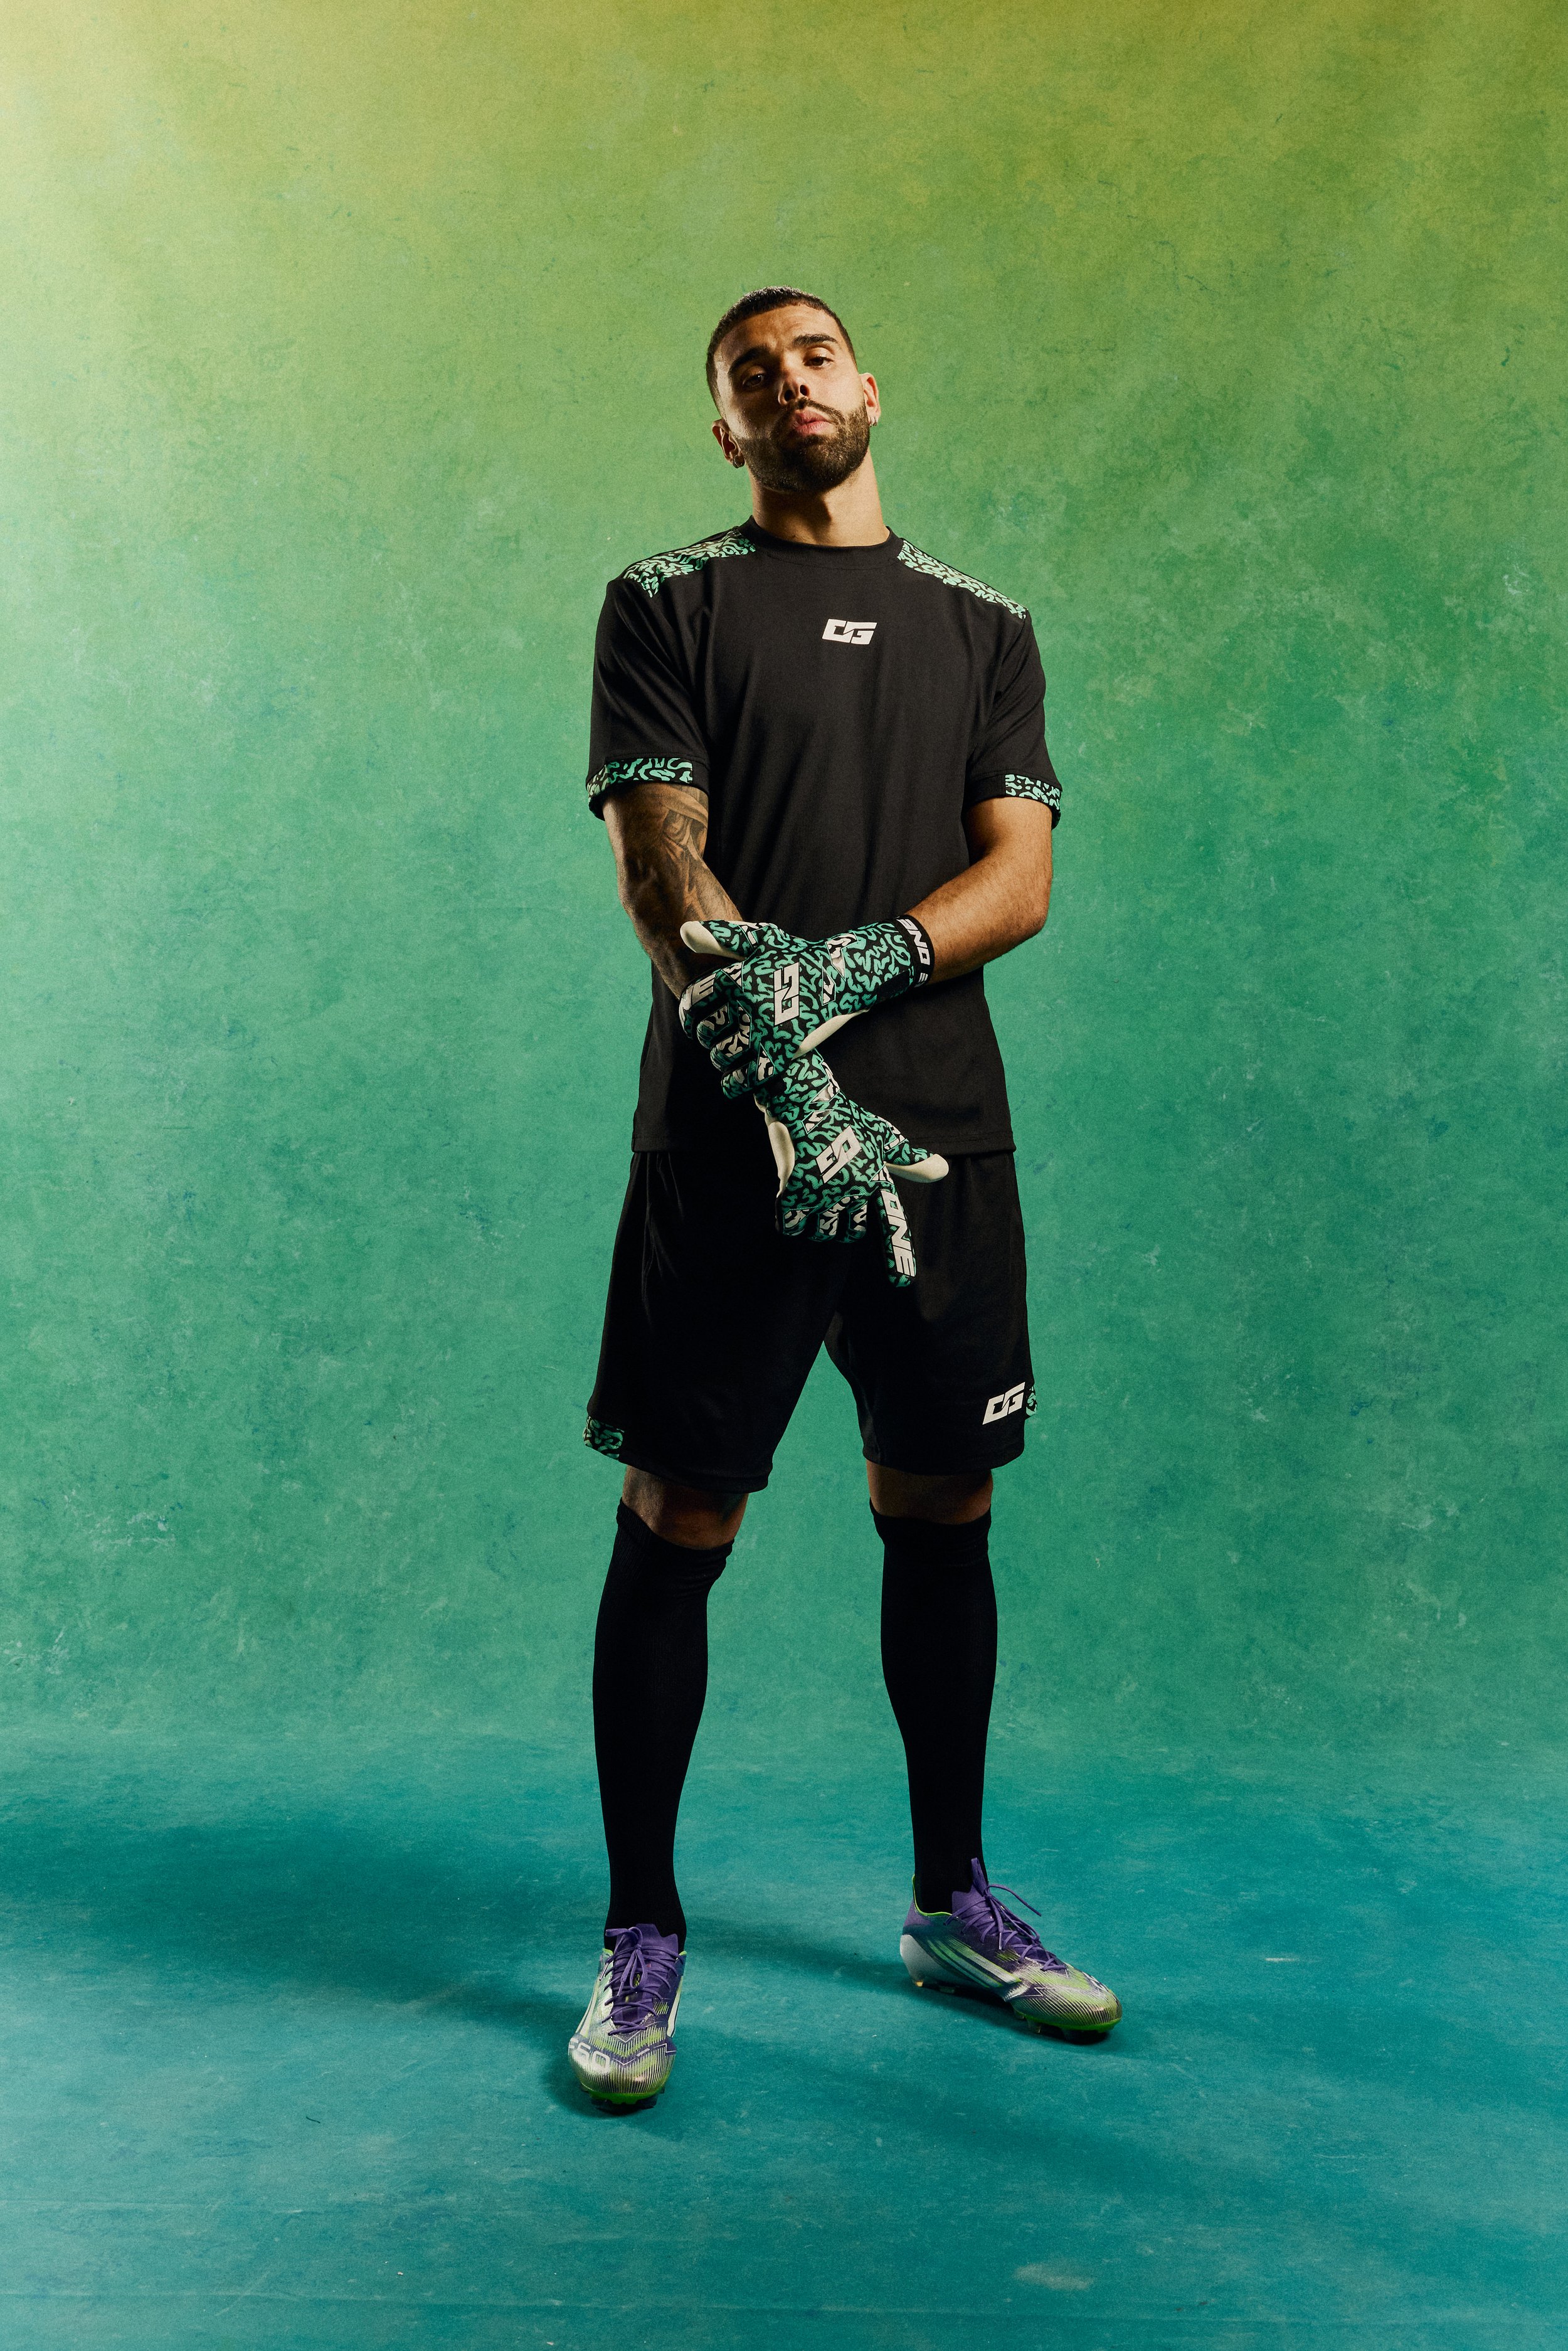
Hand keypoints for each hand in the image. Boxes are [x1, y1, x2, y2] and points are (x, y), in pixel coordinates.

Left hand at [679, 915, 932, 1099]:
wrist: (841, 978)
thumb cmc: (798, 957)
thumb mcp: (763, 940)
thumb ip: (723, 936)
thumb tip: (683, 931)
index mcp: (739, 977)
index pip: (695, 1000)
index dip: (687, 1014)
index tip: (691, 1021)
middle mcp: (749, 1003)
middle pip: (707, 1030)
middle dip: (704, 1036)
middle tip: (710, 1038)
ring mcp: (766, 1030)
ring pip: (723, 1055)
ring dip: (719, 1059)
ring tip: (724, 1056)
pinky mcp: (782, 1053)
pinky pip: (746, 1077)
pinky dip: (734, 1083)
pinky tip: (734, 1081)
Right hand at [754, 1051, 946, 1286]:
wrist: (801, 1097)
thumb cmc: (843, 1117)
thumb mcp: (880, 1136)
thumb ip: (908, 1159)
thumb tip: (943, 1171)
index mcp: (875, 1177)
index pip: (890, 1221)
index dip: (896, 1253)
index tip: (902, 1283)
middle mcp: (854, 1187)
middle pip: (850, 1233)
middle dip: (841, 1221)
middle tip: (832, 1190)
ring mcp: (824, 1191)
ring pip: (820, 1232)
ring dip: (814, 1219)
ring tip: (812, 1187)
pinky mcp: (796, 1191)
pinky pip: (792, 1226)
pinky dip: (788, 1217)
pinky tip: (789, 1195)